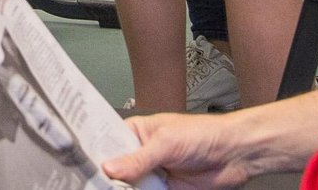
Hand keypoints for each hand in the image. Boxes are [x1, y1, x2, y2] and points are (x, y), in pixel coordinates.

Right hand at [100, 112, 270, 189]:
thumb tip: (109, 169)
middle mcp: (140, 154)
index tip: (81, 166)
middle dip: (106, 178)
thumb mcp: (166, 142)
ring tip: (111, 189)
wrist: (236, 154)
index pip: (107, 143)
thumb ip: (138, 158)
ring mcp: (151, 175)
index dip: (94, 154)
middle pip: (115, 170)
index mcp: (136, 133)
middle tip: (94, 185)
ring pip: (128, 187)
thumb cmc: (204, 134)